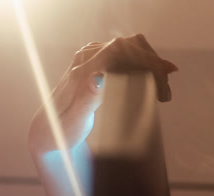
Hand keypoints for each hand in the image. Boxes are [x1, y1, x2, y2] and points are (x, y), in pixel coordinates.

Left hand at [28, 34, 177, 158]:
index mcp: (81, 70)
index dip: (145, 58)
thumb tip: (99, 78)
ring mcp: (92, 57)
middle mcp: (86, 57)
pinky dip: (143, 66)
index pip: (119, 51)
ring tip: (162, 91)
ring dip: (150, 65)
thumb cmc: (60, 131)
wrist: (48, 130)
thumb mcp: (74, 120)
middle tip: (165, 93)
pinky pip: (127, 55)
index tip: (164, 73)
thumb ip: (87, 98)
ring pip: (131, 48)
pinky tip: (152, 84)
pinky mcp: (98, 61)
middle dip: (153, 65)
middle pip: (129, 46)